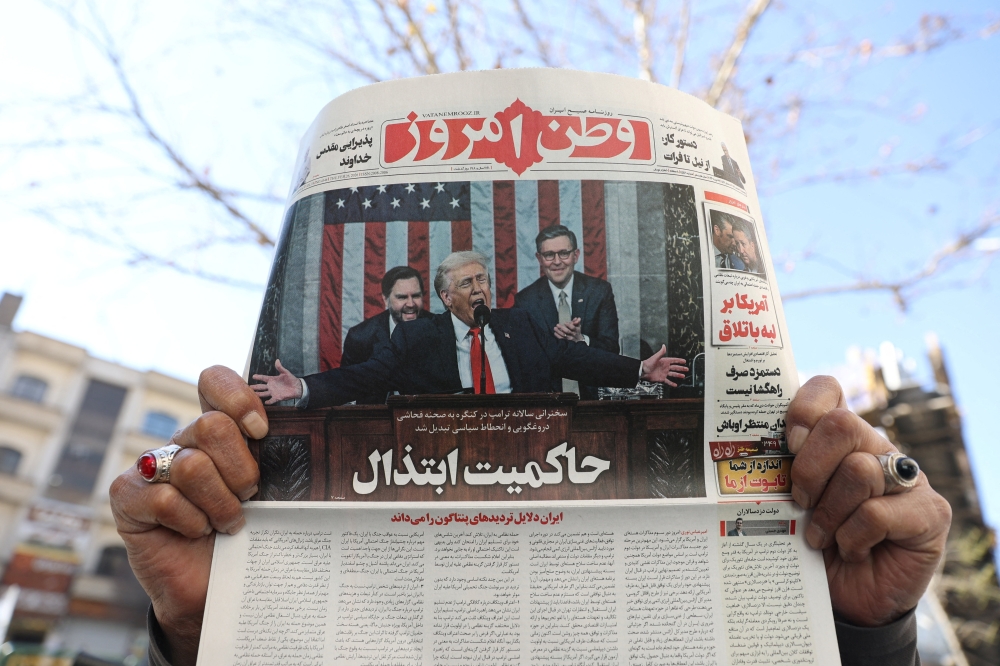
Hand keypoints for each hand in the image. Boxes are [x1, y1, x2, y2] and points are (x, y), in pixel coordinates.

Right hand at [110, 366, 265, 665]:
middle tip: (250, 495)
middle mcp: (182, 440)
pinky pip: (163, 499)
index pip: (215, 380)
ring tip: (228, 522)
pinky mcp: (127, 496)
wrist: (217, 585)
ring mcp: (151, 465)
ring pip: (192, 465)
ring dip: (220, 503)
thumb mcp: (268, 488)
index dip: (239, 399)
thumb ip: (273, 457)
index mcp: (218, 427)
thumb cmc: (249, 531)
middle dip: (240, 469)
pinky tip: (197, 533)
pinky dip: (190, 522)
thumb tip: (303, 434)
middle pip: (211, 426)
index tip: (261, 432)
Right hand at [250, 358, 301, 403]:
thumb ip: (280, 367)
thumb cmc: (291, 379)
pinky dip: (269, 401)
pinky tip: (265, 402)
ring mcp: (273, 392)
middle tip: (248, 387)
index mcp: (272, 380)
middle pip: (261, 387)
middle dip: (255, 387)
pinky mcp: (277, 397)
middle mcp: (271, 386)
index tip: (253, 376)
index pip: (263, 378)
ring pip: (264, 393)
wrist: (297, 387)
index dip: (258, 377)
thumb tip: (277, 360)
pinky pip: (272, 400)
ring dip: (259, 394)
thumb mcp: (285, 372)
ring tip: (253, 394)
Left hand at [553, 317, 583, 341]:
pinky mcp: (566, 341)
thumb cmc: (577, 331)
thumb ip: (577, 321)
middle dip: (562, 328)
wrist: (578, 339)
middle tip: (557, 324)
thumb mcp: (578, 326)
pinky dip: (558, 336)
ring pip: (564, 335)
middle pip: (567, 331)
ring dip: (558, 331)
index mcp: (576, 330)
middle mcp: (573, 334)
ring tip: (555, 328)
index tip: (565, 322)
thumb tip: (577, 318)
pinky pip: (561, 339)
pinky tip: (555, 333)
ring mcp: (569, 338)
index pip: (573, 328)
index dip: (569, 325)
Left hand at [639, 345, 688, 386]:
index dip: (679, 361)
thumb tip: (664, 345)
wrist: (643, 371)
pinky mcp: (661, 379)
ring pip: (673, 374)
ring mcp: (664, 373)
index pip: (674, 360)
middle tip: (686, 369)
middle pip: (675, 368)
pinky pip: (668, 381)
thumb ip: (661, 352)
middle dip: (681, 368)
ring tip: (683, 376)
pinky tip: (675, 385)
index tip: (684, 361)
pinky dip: (671, 383)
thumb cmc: (648, 364)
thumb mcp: (655, 357)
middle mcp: (665, 367)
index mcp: (664, 361)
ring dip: (678, 375)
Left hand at [787, 376, 950, 626]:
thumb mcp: (791, 503)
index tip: (787, 442)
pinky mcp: (929, 513)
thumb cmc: (817, 541)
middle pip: (842, 424)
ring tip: (820, 536)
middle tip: (799, 501)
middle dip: (809, 468)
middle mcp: (876, 448)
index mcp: (841, 438)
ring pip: (859, 470)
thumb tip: (757, 454)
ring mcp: (907, 478)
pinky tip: (851, 550)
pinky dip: (852, 537)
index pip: (827, 390)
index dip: (803, 408)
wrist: (850, 596)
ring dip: (828, 511)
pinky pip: (877, 514)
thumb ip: (784, 473)